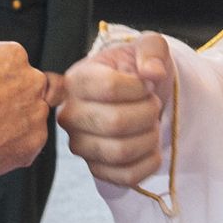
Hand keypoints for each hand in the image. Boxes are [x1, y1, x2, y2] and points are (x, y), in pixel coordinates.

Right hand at [0, 41, 50, 178]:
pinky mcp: (37, 139)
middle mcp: (32, 80)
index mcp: (12, 55)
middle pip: (28, 87)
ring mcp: (37, 111)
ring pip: (32, 115)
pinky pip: (30, 141)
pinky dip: (16, 145)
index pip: (11, 62)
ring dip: (16, 122)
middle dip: (13, 98)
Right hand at [48, 33, 170, 186]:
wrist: (137, 96)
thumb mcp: (147, 47)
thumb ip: (151, 50)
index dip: (139, 87)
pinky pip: (126, 176)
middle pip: (115, 123)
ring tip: (151, 124)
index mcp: (77, 80)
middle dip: (148, 113)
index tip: (146, 83)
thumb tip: (152, 72)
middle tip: (153, 105)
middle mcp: (70, 114)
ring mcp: (80, 145)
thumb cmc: (136, 69)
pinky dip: (149, 162)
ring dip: (150, 137)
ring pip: (121, 152)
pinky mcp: (96, 169)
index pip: (108, 87)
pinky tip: (151, 146)